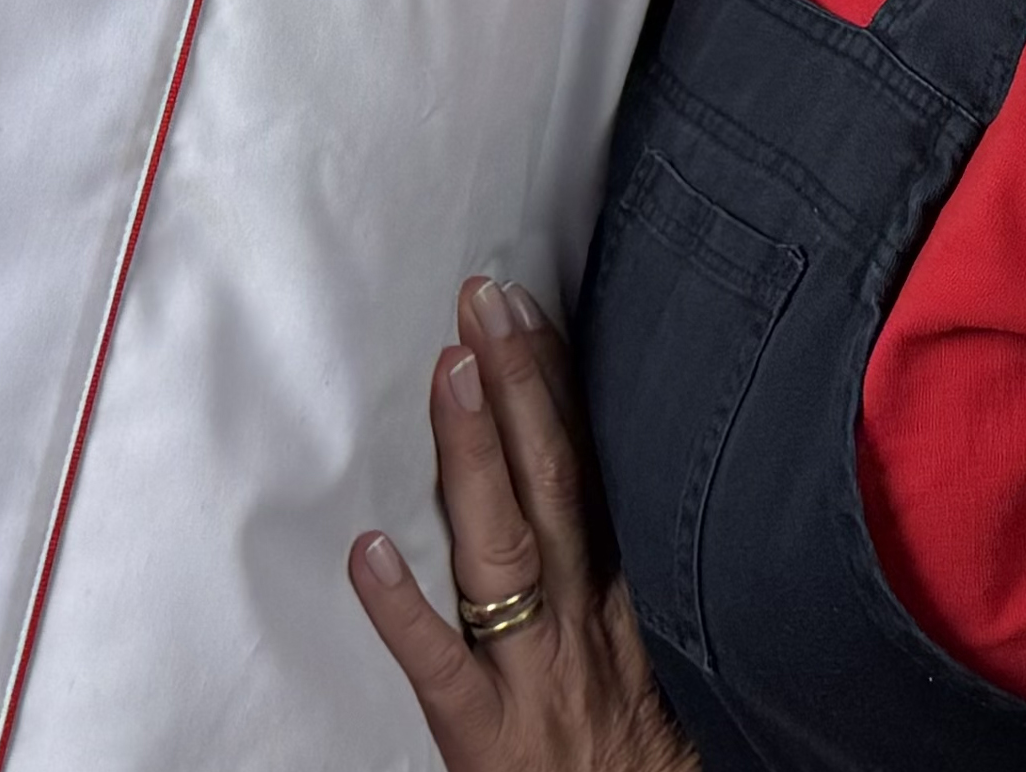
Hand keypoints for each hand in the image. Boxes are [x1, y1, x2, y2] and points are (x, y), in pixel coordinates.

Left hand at [348, 276, 697, 771]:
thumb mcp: (657, 649)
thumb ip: (621, 571)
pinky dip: (404, 611)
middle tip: (485, 298)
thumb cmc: (648, 755)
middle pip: (556, 484)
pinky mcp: (487, 737)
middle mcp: (585, 621)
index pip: (592, 468)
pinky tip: (368, 552)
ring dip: (477, 455)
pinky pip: (442, 667)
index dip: (560, 385)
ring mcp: (535, 675)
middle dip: (522, 384)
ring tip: (450, 371)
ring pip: (505, 552)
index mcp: (625, 595)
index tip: (529, 308)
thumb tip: (592, 484)